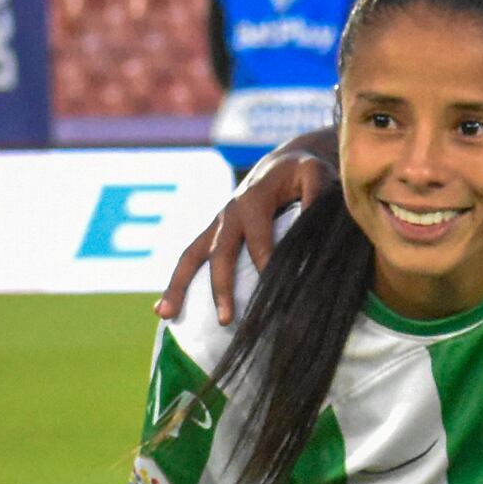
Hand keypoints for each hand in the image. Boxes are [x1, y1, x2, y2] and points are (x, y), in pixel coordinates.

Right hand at [159, 128, 334, 321]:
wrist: (283, 163)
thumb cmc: (302, 172)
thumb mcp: (315, 174)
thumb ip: (316, 196)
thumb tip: (312, 223)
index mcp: (252, 201)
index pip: (258, 241)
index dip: (266, 267)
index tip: (276, 295)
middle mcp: (228, 214)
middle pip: (219, 253)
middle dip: (221, 287)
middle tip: (226, 320)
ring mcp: (217, 225)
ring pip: (191, 256)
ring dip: (179, 286)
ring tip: (166, 314)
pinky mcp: (214, 234)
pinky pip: (191, 258)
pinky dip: (177, 282)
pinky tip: (166, 310)